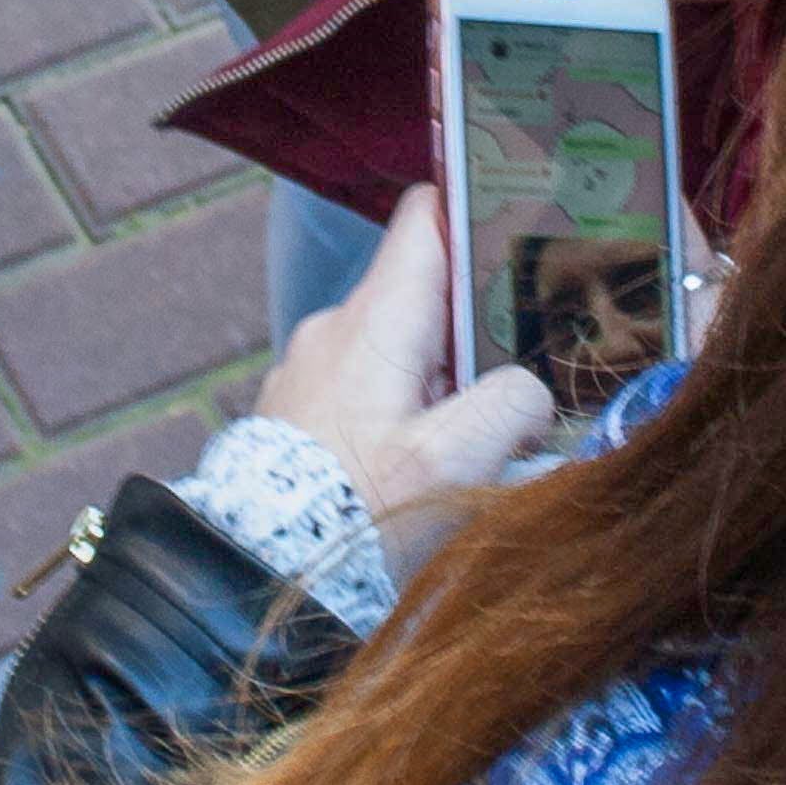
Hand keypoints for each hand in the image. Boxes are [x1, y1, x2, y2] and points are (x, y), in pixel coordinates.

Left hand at [251, 186, 549, 589]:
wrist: (256, 571)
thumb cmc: (356, 512)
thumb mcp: (456, 462)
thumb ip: (512, 407)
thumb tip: (529, 394)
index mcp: (377, 317)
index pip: (427, 218)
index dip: (477, 212)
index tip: (521, 229)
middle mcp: (334, 327)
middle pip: (423, 296)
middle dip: (472, 335)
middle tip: (515, 384)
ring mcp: (308, 368)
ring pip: (394, 349)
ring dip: (433, 385)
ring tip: (461, 446)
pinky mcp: (294, 411)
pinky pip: (359, 388)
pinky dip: (392, 413)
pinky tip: (408, 466)